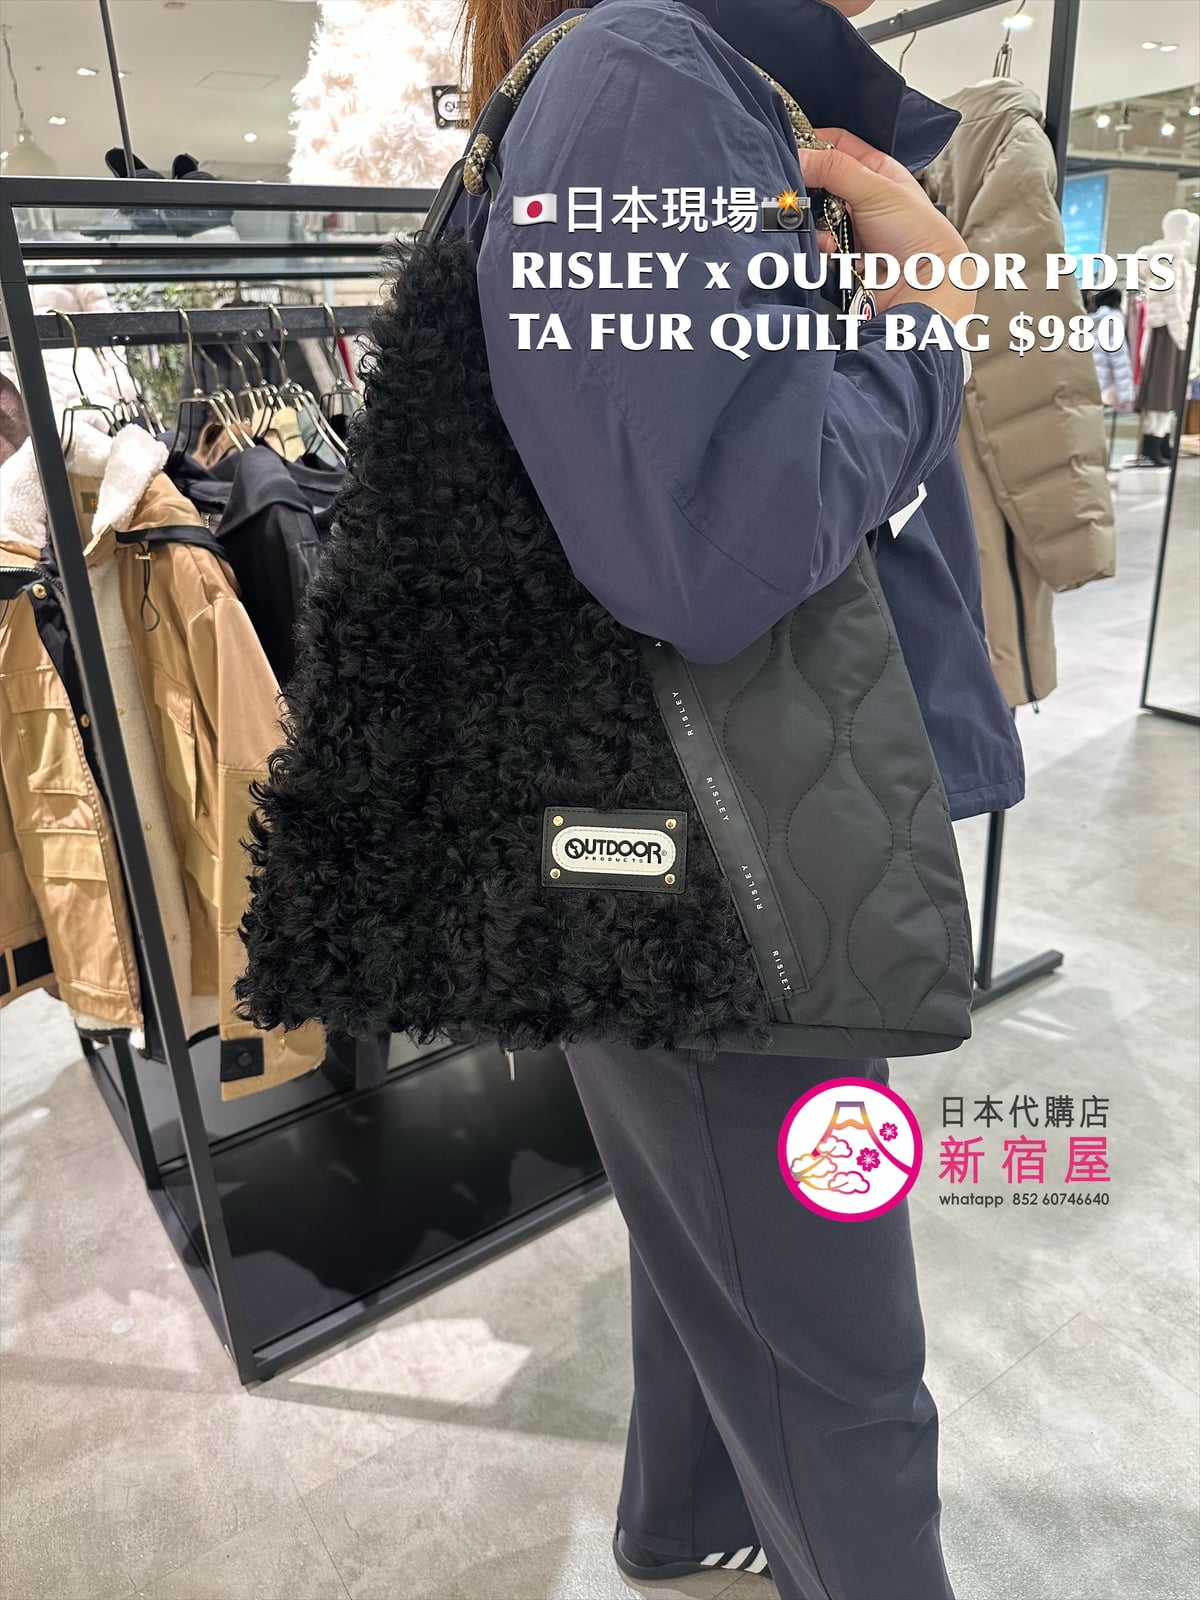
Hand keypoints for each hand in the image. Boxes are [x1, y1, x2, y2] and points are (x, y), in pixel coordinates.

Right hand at [797, 128, 975, 322]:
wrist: (922, 284)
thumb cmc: (917, 234)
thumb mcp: (875, 189)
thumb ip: (835, 169)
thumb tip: (799, 156)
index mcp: (875, 169)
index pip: (837, 144)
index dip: (814, 141)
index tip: (791, 147)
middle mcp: (861, 195)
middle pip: (820, 180)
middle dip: (807, 186)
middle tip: (794, 189)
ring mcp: (850, 224)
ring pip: (815, 214)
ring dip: (811, 220)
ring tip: (819, 224)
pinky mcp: (842, 252)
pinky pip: (817, 243)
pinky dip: (817, 245)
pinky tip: (830, 248)